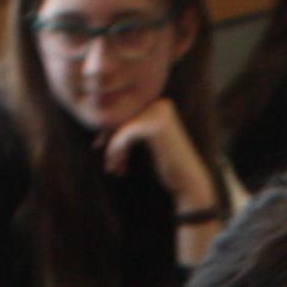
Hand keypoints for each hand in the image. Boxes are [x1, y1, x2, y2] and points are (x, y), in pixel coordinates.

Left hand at [104, 98, 218, 217]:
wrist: (187, 181)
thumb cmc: (167, 164)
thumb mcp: (147, 141)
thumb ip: (132, 126)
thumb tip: (99, 117)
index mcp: (160, 104)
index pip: (126, 112)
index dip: (111, 132)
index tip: (102, 149)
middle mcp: (161, 104)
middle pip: (122, 117)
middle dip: (110, 140)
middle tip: (108, 163)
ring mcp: (159, 114)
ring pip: (121, 126)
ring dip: (113, 149)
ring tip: (112, 168)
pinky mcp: (154, 127)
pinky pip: (124, 134)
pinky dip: (117, 150)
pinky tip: (119, 167)